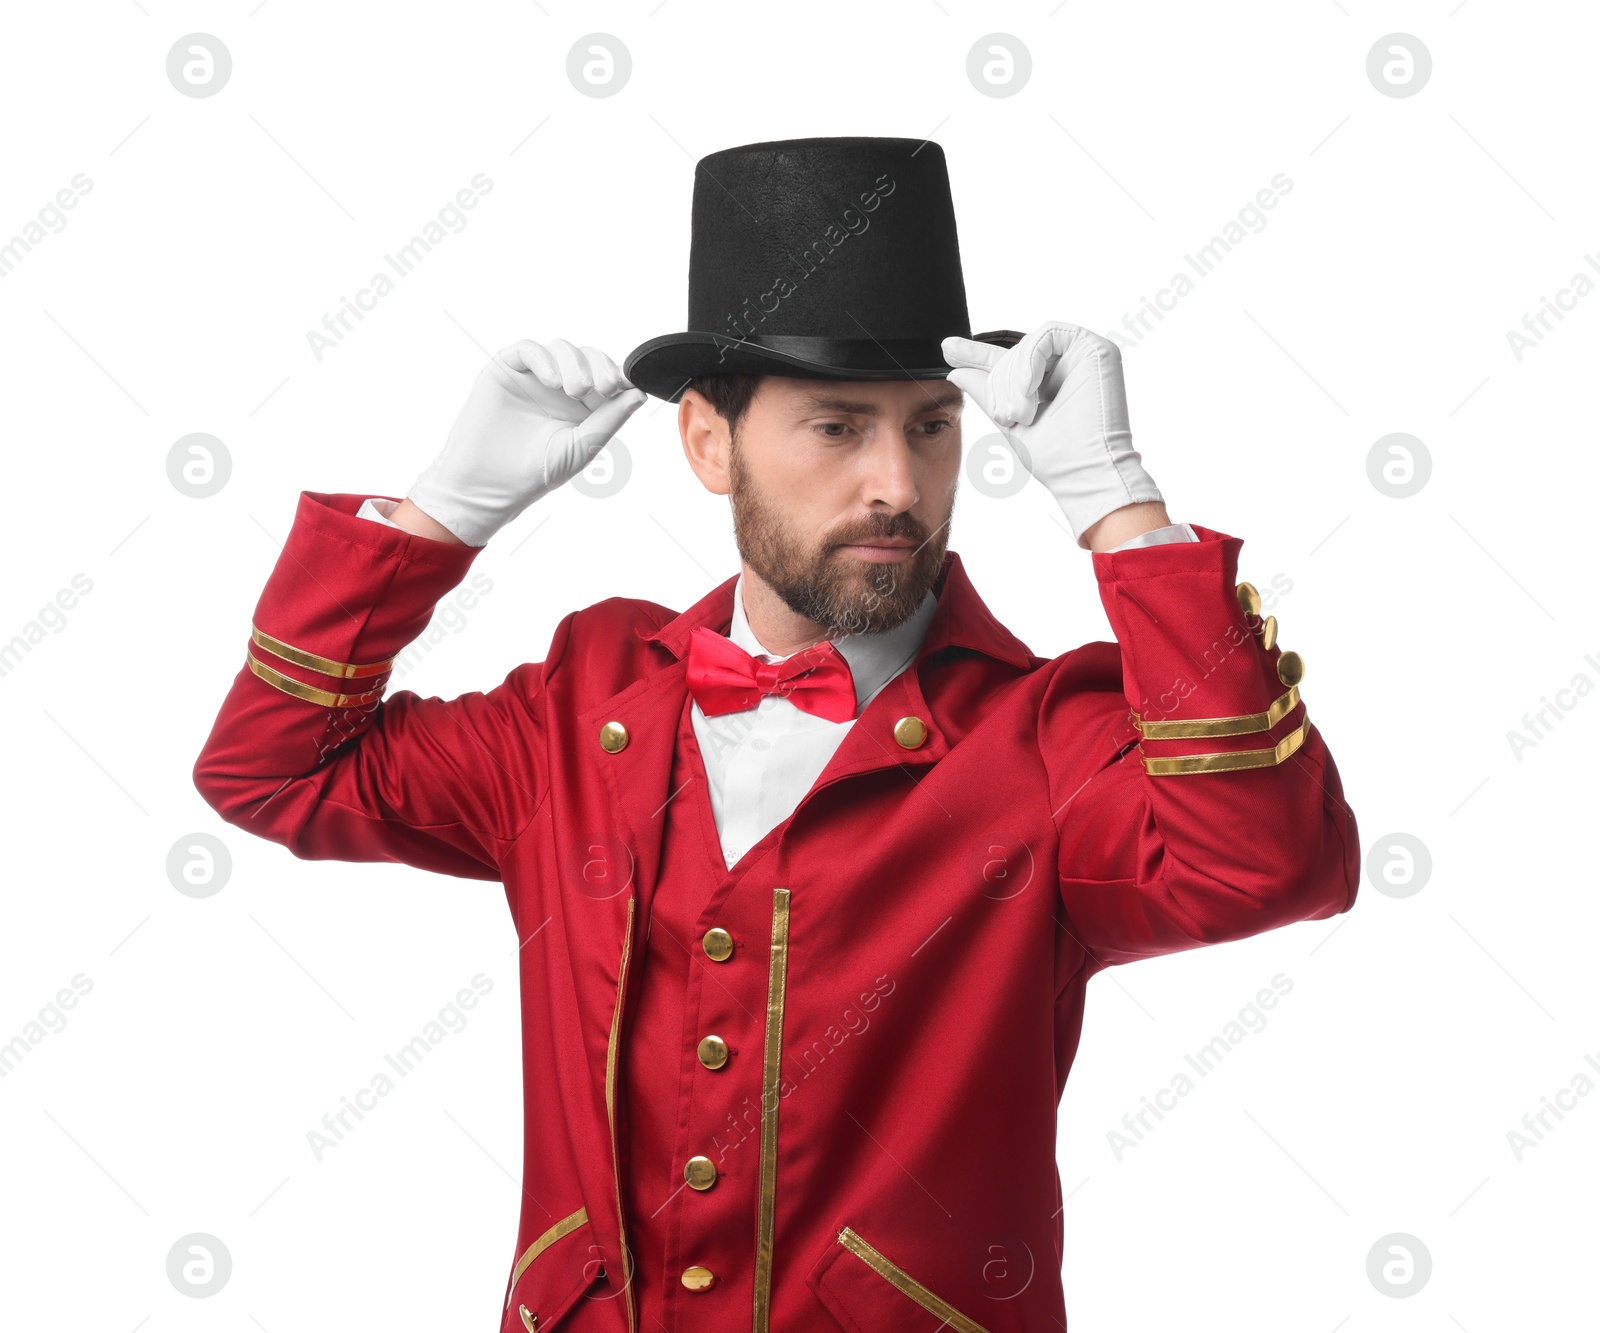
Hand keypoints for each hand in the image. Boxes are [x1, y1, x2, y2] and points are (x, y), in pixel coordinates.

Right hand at [407, 339, 646, 545]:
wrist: (489, 484)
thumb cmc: (536, 472)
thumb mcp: (583, 446)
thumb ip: (611, 419)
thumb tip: (640, 393)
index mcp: (582, 405)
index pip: (605, 376)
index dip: (617, 374)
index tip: (623, 384)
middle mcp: (559, 387)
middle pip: (587, 357)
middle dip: (599, 366)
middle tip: (603, 387)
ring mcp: (532, 376)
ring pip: (561, 349)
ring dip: (574, 364)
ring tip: (575, 390)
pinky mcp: (506, 370)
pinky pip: (528, 350)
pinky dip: (544, 359)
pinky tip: (552, 382)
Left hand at [942, 321, 1163, 547]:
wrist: (1084, 471)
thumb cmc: (1054, 457)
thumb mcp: (1008, 421)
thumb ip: (986, 393)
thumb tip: (956, 371)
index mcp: (1048, 383)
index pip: (1009, 360)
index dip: (976, 353)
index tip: (948, 350)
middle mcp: (1067, 366)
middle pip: (1014, 352)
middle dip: (1000, 382)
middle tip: (1006, 415)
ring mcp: (1083, 356)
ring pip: (1028, 343)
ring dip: (1014, 376)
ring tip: (1021, 411)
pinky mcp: (1097, 348)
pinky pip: (1048, 334)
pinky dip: (1030, 360)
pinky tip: (1031, 389)